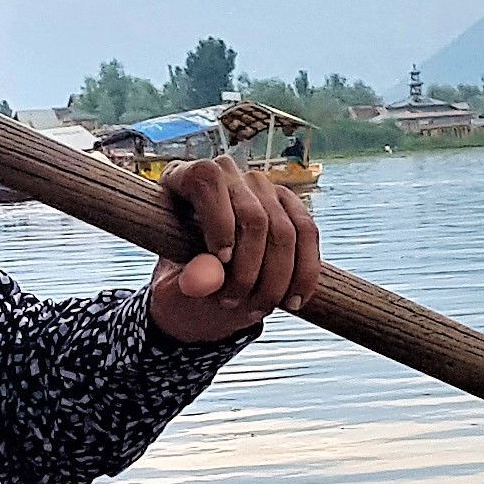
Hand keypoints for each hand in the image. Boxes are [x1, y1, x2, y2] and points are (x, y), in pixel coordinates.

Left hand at [147, 155, 319, 346]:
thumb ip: (190, 279)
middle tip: (232, 303)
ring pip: (286, 231)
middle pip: (253, 215)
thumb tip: (210, 279)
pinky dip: (305, 274)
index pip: (207, 181)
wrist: (205, 285)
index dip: (218, 221)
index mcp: (183, 178)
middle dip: (249, 269)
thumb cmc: (182, 278)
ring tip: (258, 309)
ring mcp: (260, 188)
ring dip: (276, 280)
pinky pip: (308, 235)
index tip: (221, 260)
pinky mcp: (289, 204)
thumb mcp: (174, 283)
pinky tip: (293, 302)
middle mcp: (226, 174)